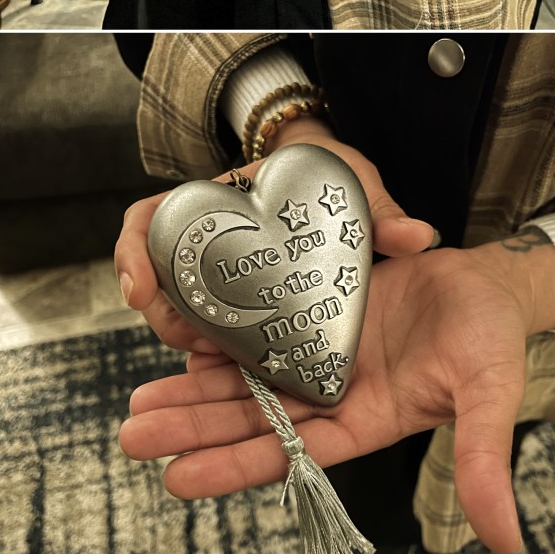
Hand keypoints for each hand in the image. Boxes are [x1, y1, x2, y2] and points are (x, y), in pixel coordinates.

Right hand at [114, 116, 434, 354]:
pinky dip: (217, 359)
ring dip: (187, 339)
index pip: (150, 219)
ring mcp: (225, 280)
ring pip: (184, 315)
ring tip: (211, 361)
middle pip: (158, 279)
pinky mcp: (248, 314)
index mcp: (219, 202)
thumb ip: (380, 210)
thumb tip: (419, 237)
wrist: (342, 190)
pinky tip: (231, 375)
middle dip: (163, 313)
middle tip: (188, 338)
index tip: (141, 285)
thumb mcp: (351, 181)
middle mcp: (210, 242)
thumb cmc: (334, 178)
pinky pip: (218, 339)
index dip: (135, 253)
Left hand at [119, 232, 554, 553]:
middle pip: (254, 417)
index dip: (235, 466)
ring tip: (141, 400)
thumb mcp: (491, 395)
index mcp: (367, 419)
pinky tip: (186, 340)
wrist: (490, 284)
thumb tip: (504, 543)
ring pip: (250, 375)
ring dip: (197, 388)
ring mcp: (325, 349)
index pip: (291, 452)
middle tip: (132, 432)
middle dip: (195, 426)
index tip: (176, 478)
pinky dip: (228, 335)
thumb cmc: (493, 341)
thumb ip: (483, 460)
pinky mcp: (321, 307)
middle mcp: (336, 390)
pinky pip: (266, 323)